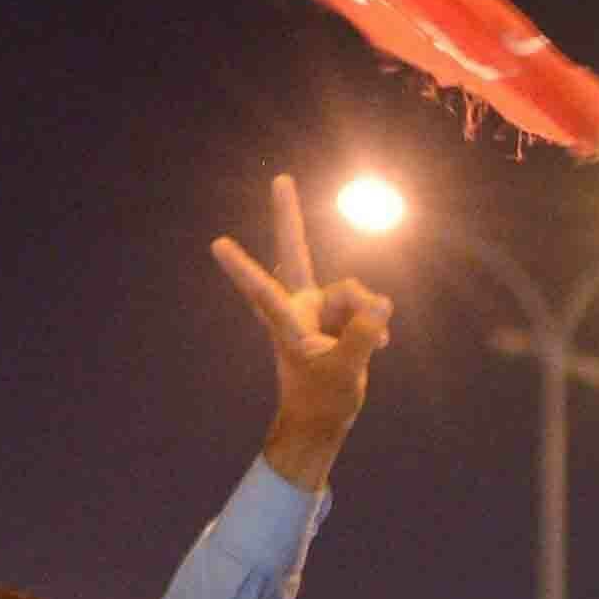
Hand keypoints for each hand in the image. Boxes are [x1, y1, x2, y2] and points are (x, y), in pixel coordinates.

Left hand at [209, 172, 393, 485]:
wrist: (325, 419)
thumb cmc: (321, 400)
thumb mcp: (344, 371)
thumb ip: (363, 336)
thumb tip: (381, 303)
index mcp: (287, 321)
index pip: (261, 289)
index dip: (242, 267)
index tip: (216, 245)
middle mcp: (301, 306)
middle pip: (296, 252)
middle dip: (289, 217)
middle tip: (280, 179)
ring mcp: (320, 309)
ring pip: (352, 292)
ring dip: (368, 315)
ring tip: (376, 346)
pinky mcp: (339, 318)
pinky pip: (365, 307)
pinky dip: (375, 325)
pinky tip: (381, 346)